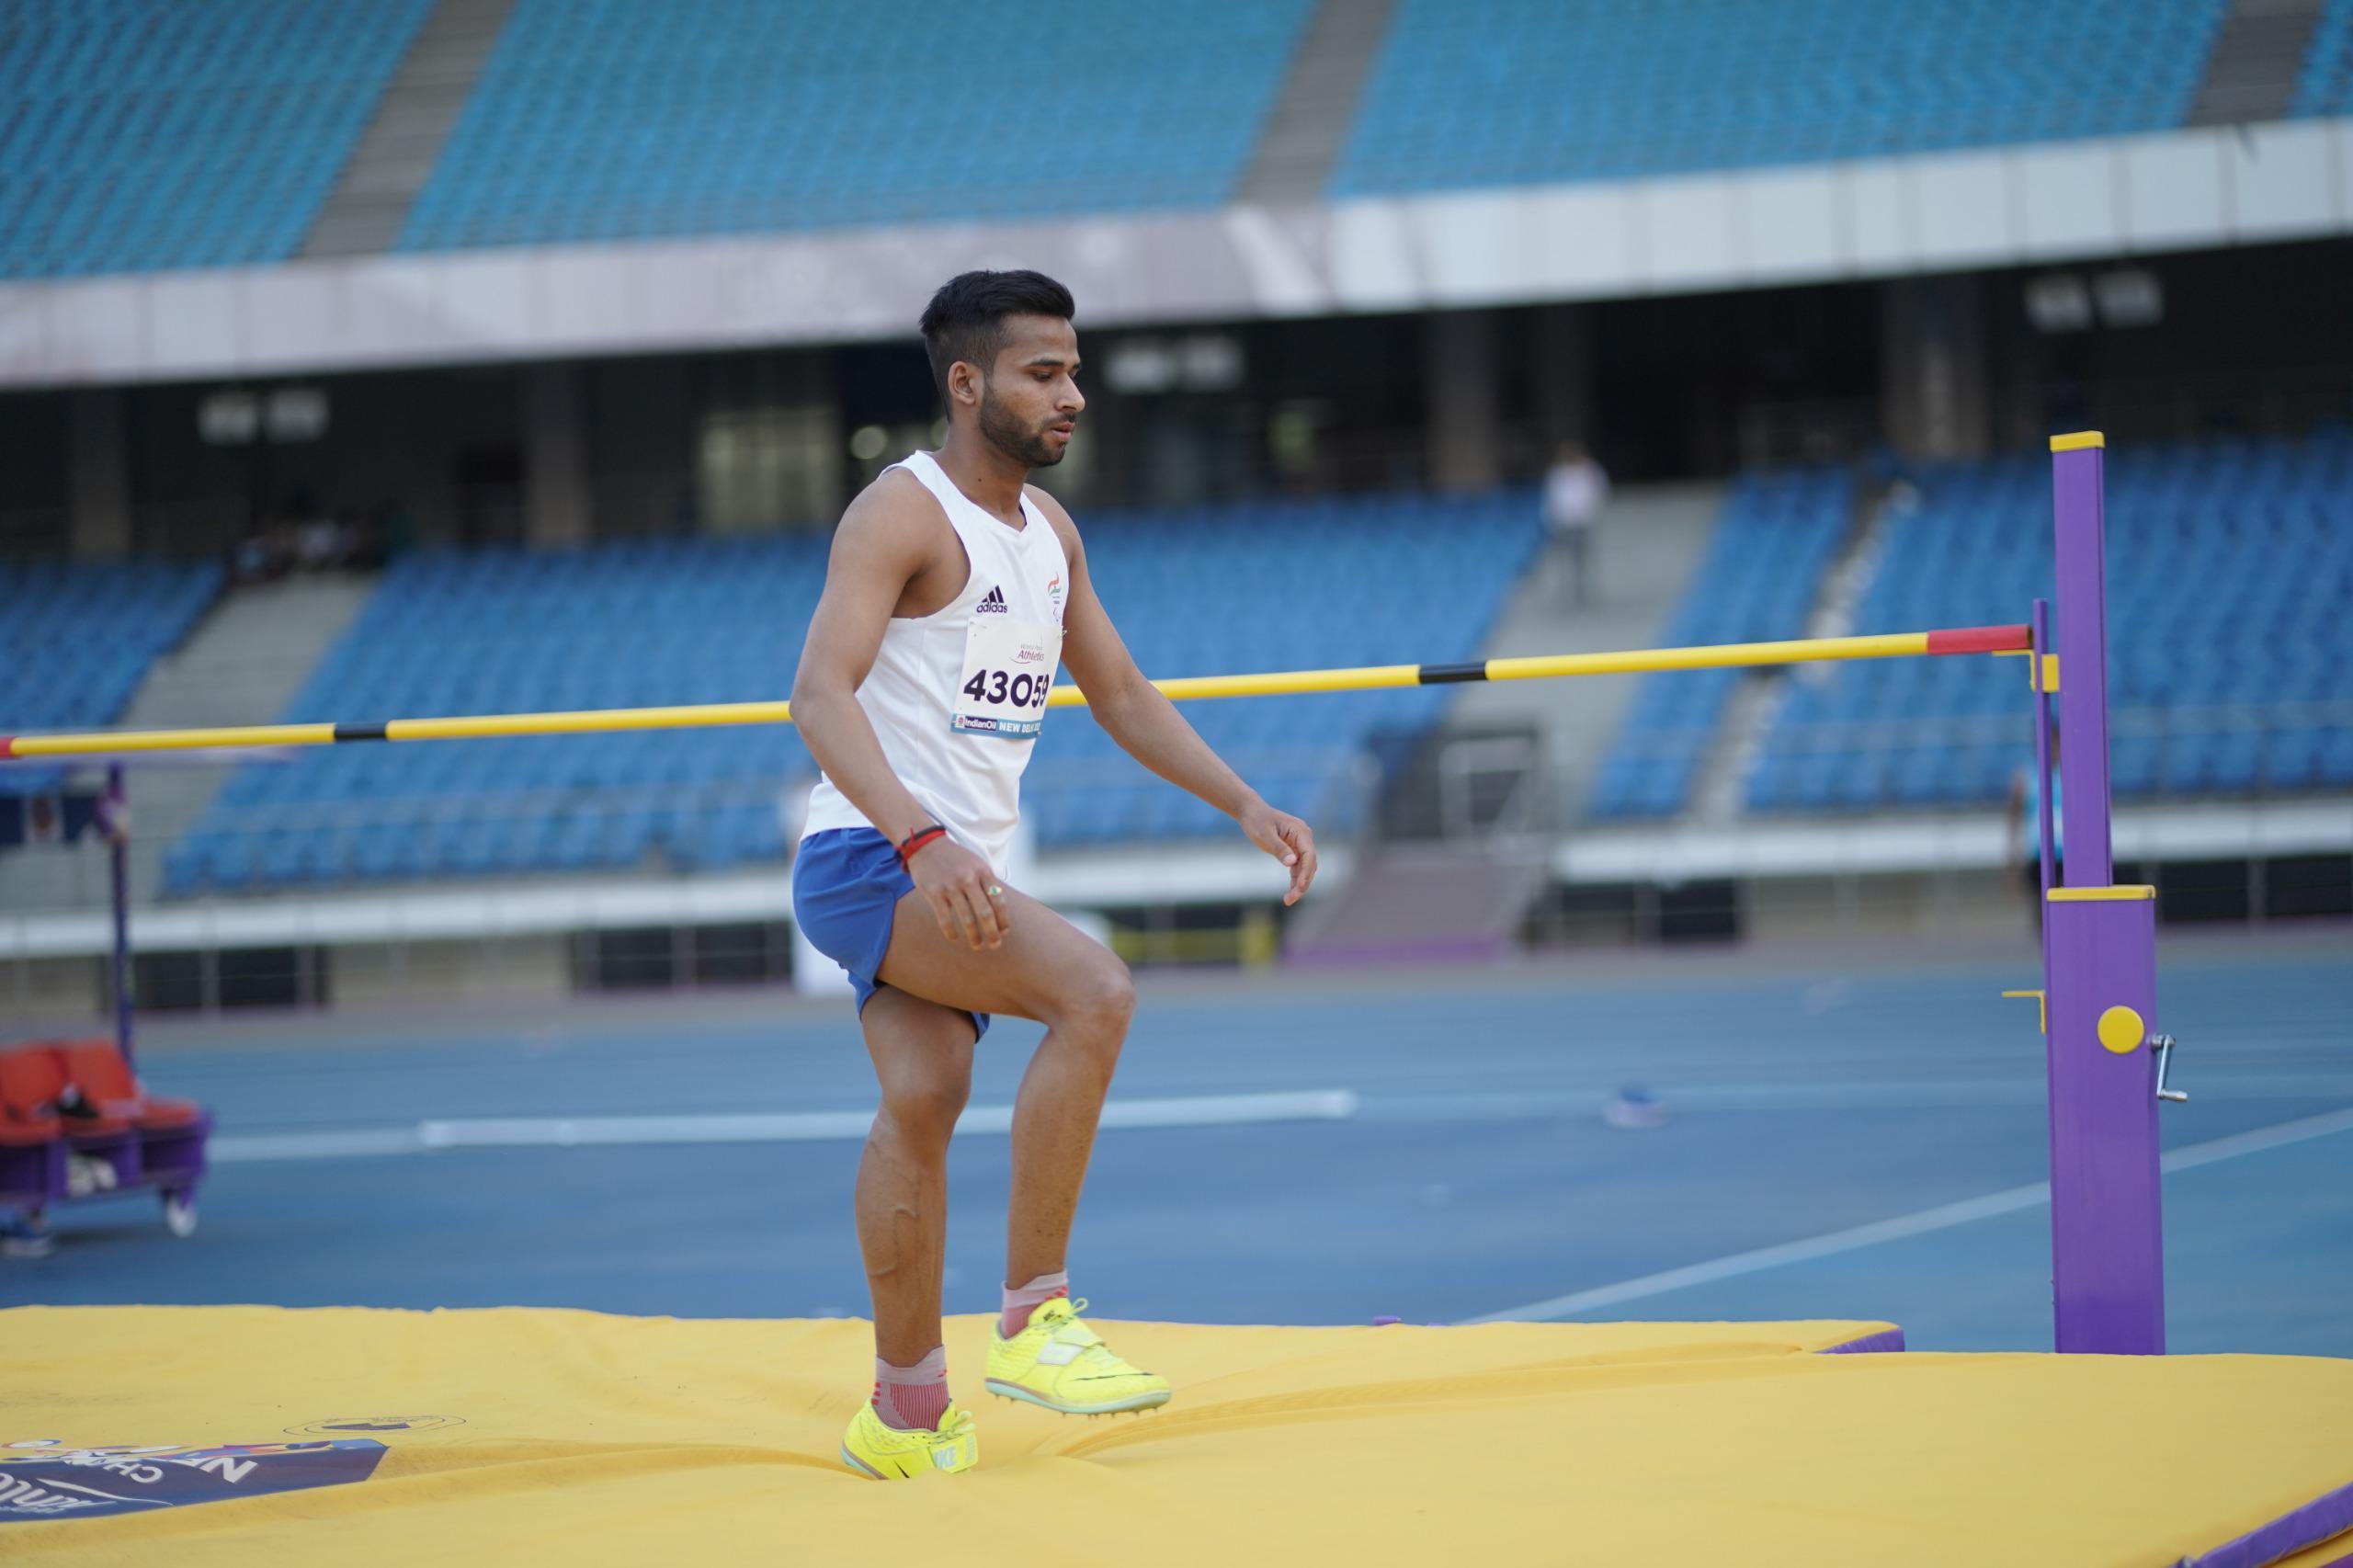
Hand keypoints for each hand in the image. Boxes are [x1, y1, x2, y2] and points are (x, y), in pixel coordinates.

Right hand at [908, 836, 1009, 950]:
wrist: (927, 845)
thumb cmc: (956, 859)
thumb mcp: (976, 864)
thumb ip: (987, 884)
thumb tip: (1000, 912)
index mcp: (983, 871)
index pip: (999, 900)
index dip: (1004, 920)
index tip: (1004, 932)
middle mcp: (969, 879)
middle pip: (985, 913)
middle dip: (992, 933)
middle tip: (995, 945)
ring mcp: (951, 886)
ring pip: (967, 919)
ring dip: (974, 937)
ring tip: (977, 945)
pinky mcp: (934, 892)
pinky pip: (945, 919)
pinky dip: (951, 932)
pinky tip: (954, 938)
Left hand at [1239, 802, 1316, 905]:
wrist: (1250, 811)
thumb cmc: (1256, 820)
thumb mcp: (1264, 835)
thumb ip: (1279, 848)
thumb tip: (1292, 863)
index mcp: (1300, 831)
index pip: (1309, 855)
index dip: (1306, 872)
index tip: (1300, 887)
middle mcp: (1304, 838)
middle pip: (1309, 864)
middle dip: (1302, 883)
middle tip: (1290, 899)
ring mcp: (1300, 844)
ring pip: (1304, 868)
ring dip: (1299, 884)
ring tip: (1289, 900)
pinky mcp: (1293, 850)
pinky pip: (1297, 867)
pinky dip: (1294, 879)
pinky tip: (1289, 893)